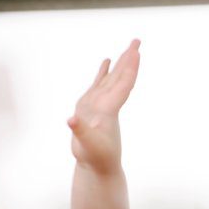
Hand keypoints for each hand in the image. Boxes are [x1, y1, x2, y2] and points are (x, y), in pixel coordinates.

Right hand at [67, 39, 139, 174]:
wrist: (97, 167)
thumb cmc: (95, 158)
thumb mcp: (87, 146)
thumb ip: (80, 132)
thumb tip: (71, 119)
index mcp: (109, 110)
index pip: (123, 84)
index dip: (130, 68)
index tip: (136, 52)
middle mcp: (108, 103)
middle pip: (121, 76)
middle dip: (129, 58)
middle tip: (137, 40)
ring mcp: (100, 104)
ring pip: (112, 78)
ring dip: (120, 62)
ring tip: (128, 48)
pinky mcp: (92, 107)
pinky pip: (99, 84)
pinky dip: (103, 72)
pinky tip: (106, 62)